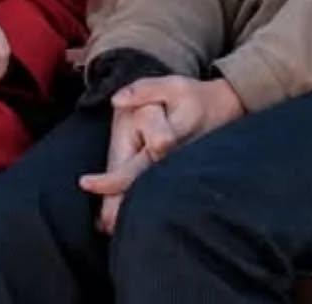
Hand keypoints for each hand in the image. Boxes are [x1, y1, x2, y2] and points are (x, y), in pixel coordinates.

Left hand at [79, 76, 245, 232]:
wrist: (228, 107)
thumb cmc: (195, 96)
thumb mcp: (171, 85)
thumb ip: (142, 91)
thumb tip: (115, 101)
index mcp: (168, 143)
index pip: (135, 171)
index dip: (109, 182)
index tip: (84, 182)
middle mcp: (174, 163)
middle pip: (141, 192)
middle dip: (117, 209)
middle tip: (97, 223)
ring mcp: (180, 171)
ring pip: (152, 195)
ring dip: (129, 209)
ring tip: (105, 225)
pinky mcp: (183, 172)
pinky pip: (160, 190)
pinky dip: (143, 199)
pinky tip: (126, 211)